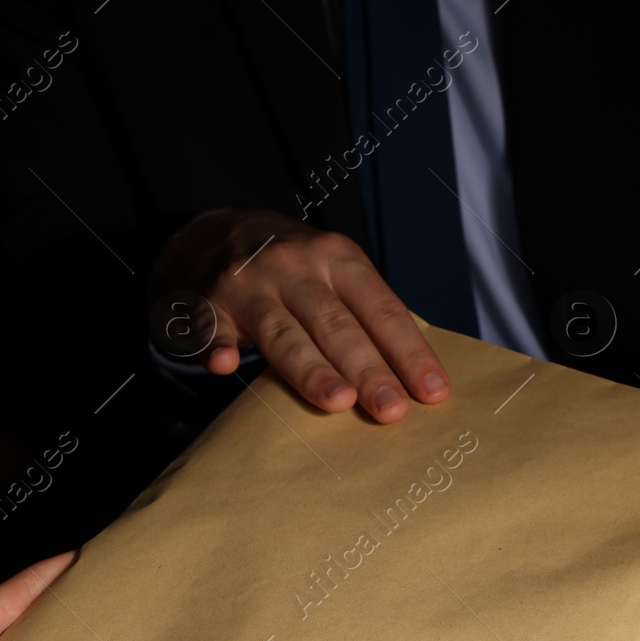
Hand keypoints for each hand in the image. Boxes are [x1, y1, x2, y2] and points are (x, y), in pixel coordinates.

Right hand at [149, 207, 449, 422]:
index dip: (408, 351)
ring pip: (283, 332)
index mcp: (338, 258)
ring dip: (310, 367)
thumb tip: (415, 377)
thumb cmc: (292, 267)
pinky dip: (218, 345)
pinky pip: (212, 328)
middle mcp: (295, 267)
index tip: (432, 392)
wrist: (212, 231)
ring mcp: (248, 284)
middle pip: (336, 324)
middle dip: (367, 368)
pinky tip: (225, 364)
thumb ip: (367, 314)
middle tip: (392, 408)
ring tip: (338, 401)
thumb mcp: (335, 270)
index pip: (381, 309)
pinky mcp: (207, 303)